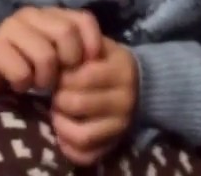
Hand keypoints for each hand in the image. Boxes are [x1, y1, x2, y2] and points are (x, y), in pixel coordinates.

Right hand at [0, 7, 102, 103]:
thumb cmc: (31, 70)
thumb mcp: (61, 60)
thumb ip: (79, 53)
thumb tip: (98, 60)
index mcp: (52, 13)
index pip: (84, 19)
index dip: (91, 45)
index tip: (86, 67)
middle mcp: (31, 14)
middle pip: (66, 34)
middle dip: (67, 65)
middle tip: (57, 79)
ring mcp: (9, 27)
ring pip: (45, 55)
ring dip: (44, 79)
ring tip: (36, 83)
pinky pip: (22, 71)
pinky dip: (23, 85)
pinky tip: (18, 85)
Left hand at [50, 41, 137, 165]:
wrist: (143, 85)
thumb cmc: (112, 63)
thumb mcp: (103, 47)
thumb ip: (82, 45)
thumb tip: (57, 55)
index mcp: (122, 71)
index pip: (85, 76)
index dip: (64, 76)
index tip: (60, 74)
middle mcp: (125, 101)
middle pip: (78, 104)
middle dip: (59, 99)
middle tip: (57, 94)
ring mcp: (120, 126)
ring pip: (82, 135)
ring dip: (62, 125)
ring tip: (59, 113)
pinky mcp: (114, 144)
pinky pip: (86, 155)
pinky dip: (69, 146)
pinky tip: (64, 132)